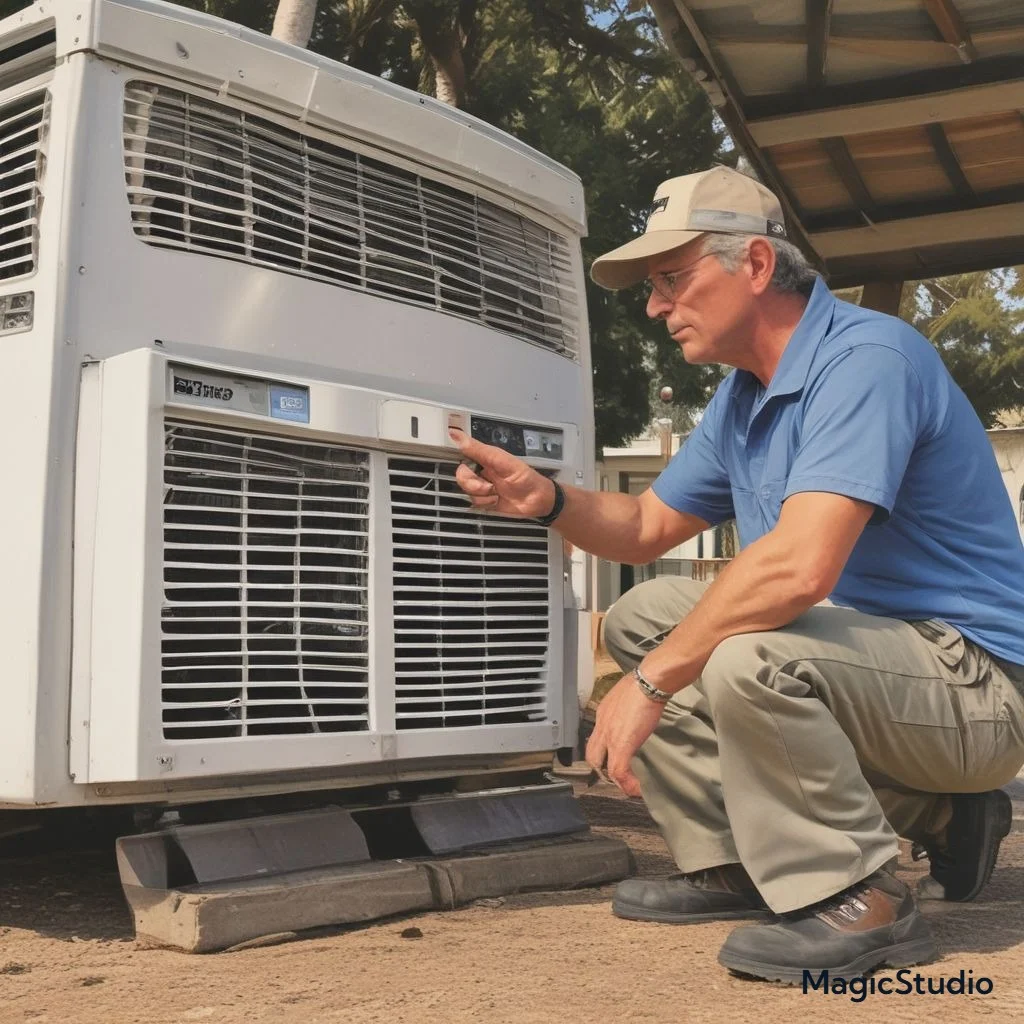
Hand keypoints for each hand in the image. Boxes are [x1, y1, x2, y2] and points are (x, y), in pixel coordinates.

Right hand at [449, 428, 557, 517]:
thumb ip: (479, 450)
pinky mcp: (484, 500)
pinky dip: (486, 503)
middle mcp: (482, 471)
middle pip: (462, 476)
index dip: (462, 462)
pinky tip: (497, 500)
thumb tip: (457, 435)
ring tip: (497, 493)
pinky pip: (474, 502)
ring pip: (467, 491)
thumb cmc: (526, 478)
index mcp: (485, 457)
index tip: (470, 469)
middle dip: (474, 484)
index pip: (463, 455)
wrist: (537, 501)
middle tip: (489, 486)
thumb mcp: (502, 461)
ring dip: (482, 495)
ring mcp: (483, 486)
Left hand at [585, 674, 665, 796]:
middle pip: (592, 755)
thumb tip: (640, 708)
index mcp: (604, 712)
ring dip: (615, 780)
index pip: (596, 737)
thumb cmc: (646, 682)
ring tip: (627, 787)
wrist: (651, 681)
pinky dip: (627, 784)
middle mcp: (602, 725)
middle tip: (619, 778)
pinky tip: (636, 789)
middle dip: (603, 770)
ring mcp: (609, 735)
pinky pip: (618, 771)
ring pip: (602, 767)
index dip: (603, 752)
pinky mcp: (622, 744)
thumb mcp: (631, 693)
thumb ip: (629, 705)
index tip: (614, 759)